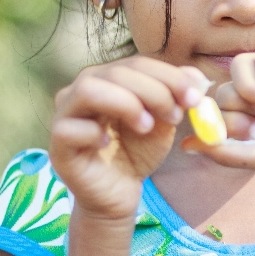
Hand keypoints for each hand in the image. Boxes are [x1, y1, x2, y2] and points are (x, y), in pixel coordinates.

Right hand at [50, 56, 208, 219]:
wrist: (120, 192)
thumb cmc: (138, 151)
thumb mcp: (164, 121)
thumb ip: (177, 97)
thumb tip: (196, 76)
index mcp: (109, 78)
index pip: (138, 64)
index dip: (170, 76)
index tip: (196, 96)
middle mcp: (83, 88)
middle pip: (117, 73)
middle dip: (155, 92)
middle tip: (176, 116)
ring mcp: (65, 114)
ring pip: (89, 90)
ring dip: (125, 104)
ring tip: (146, 126)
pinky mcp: (57, 144)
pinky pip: (70, 128)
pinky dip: (94, 133)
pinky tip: (107, 145)